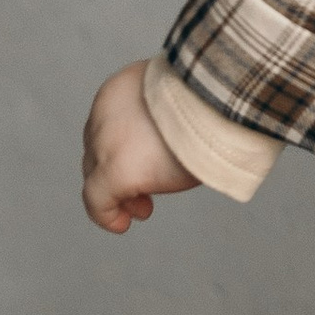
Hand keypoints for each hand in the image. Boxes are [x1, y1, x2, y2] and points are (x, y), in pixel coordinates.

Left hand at [83, 62, 200, 233]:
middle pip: (99, 151)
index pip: (110, 124)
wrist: (217, 101)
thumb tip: (179, 134)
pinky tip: (120, 225)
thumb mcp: (180, 99)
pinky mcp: (114, 171)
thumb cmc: (213, 98)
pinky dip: (105, 215)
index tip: (142, 161)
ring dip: (115, 194)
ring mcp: (106, 143)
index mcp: (121, 90)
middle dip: (116, 173)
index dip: (121, 147)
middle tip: (142, 196)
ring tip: (140, 211)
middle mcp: (105, 114)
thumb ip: (168, 114)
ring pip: (97, 174)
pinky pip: (97, 199)